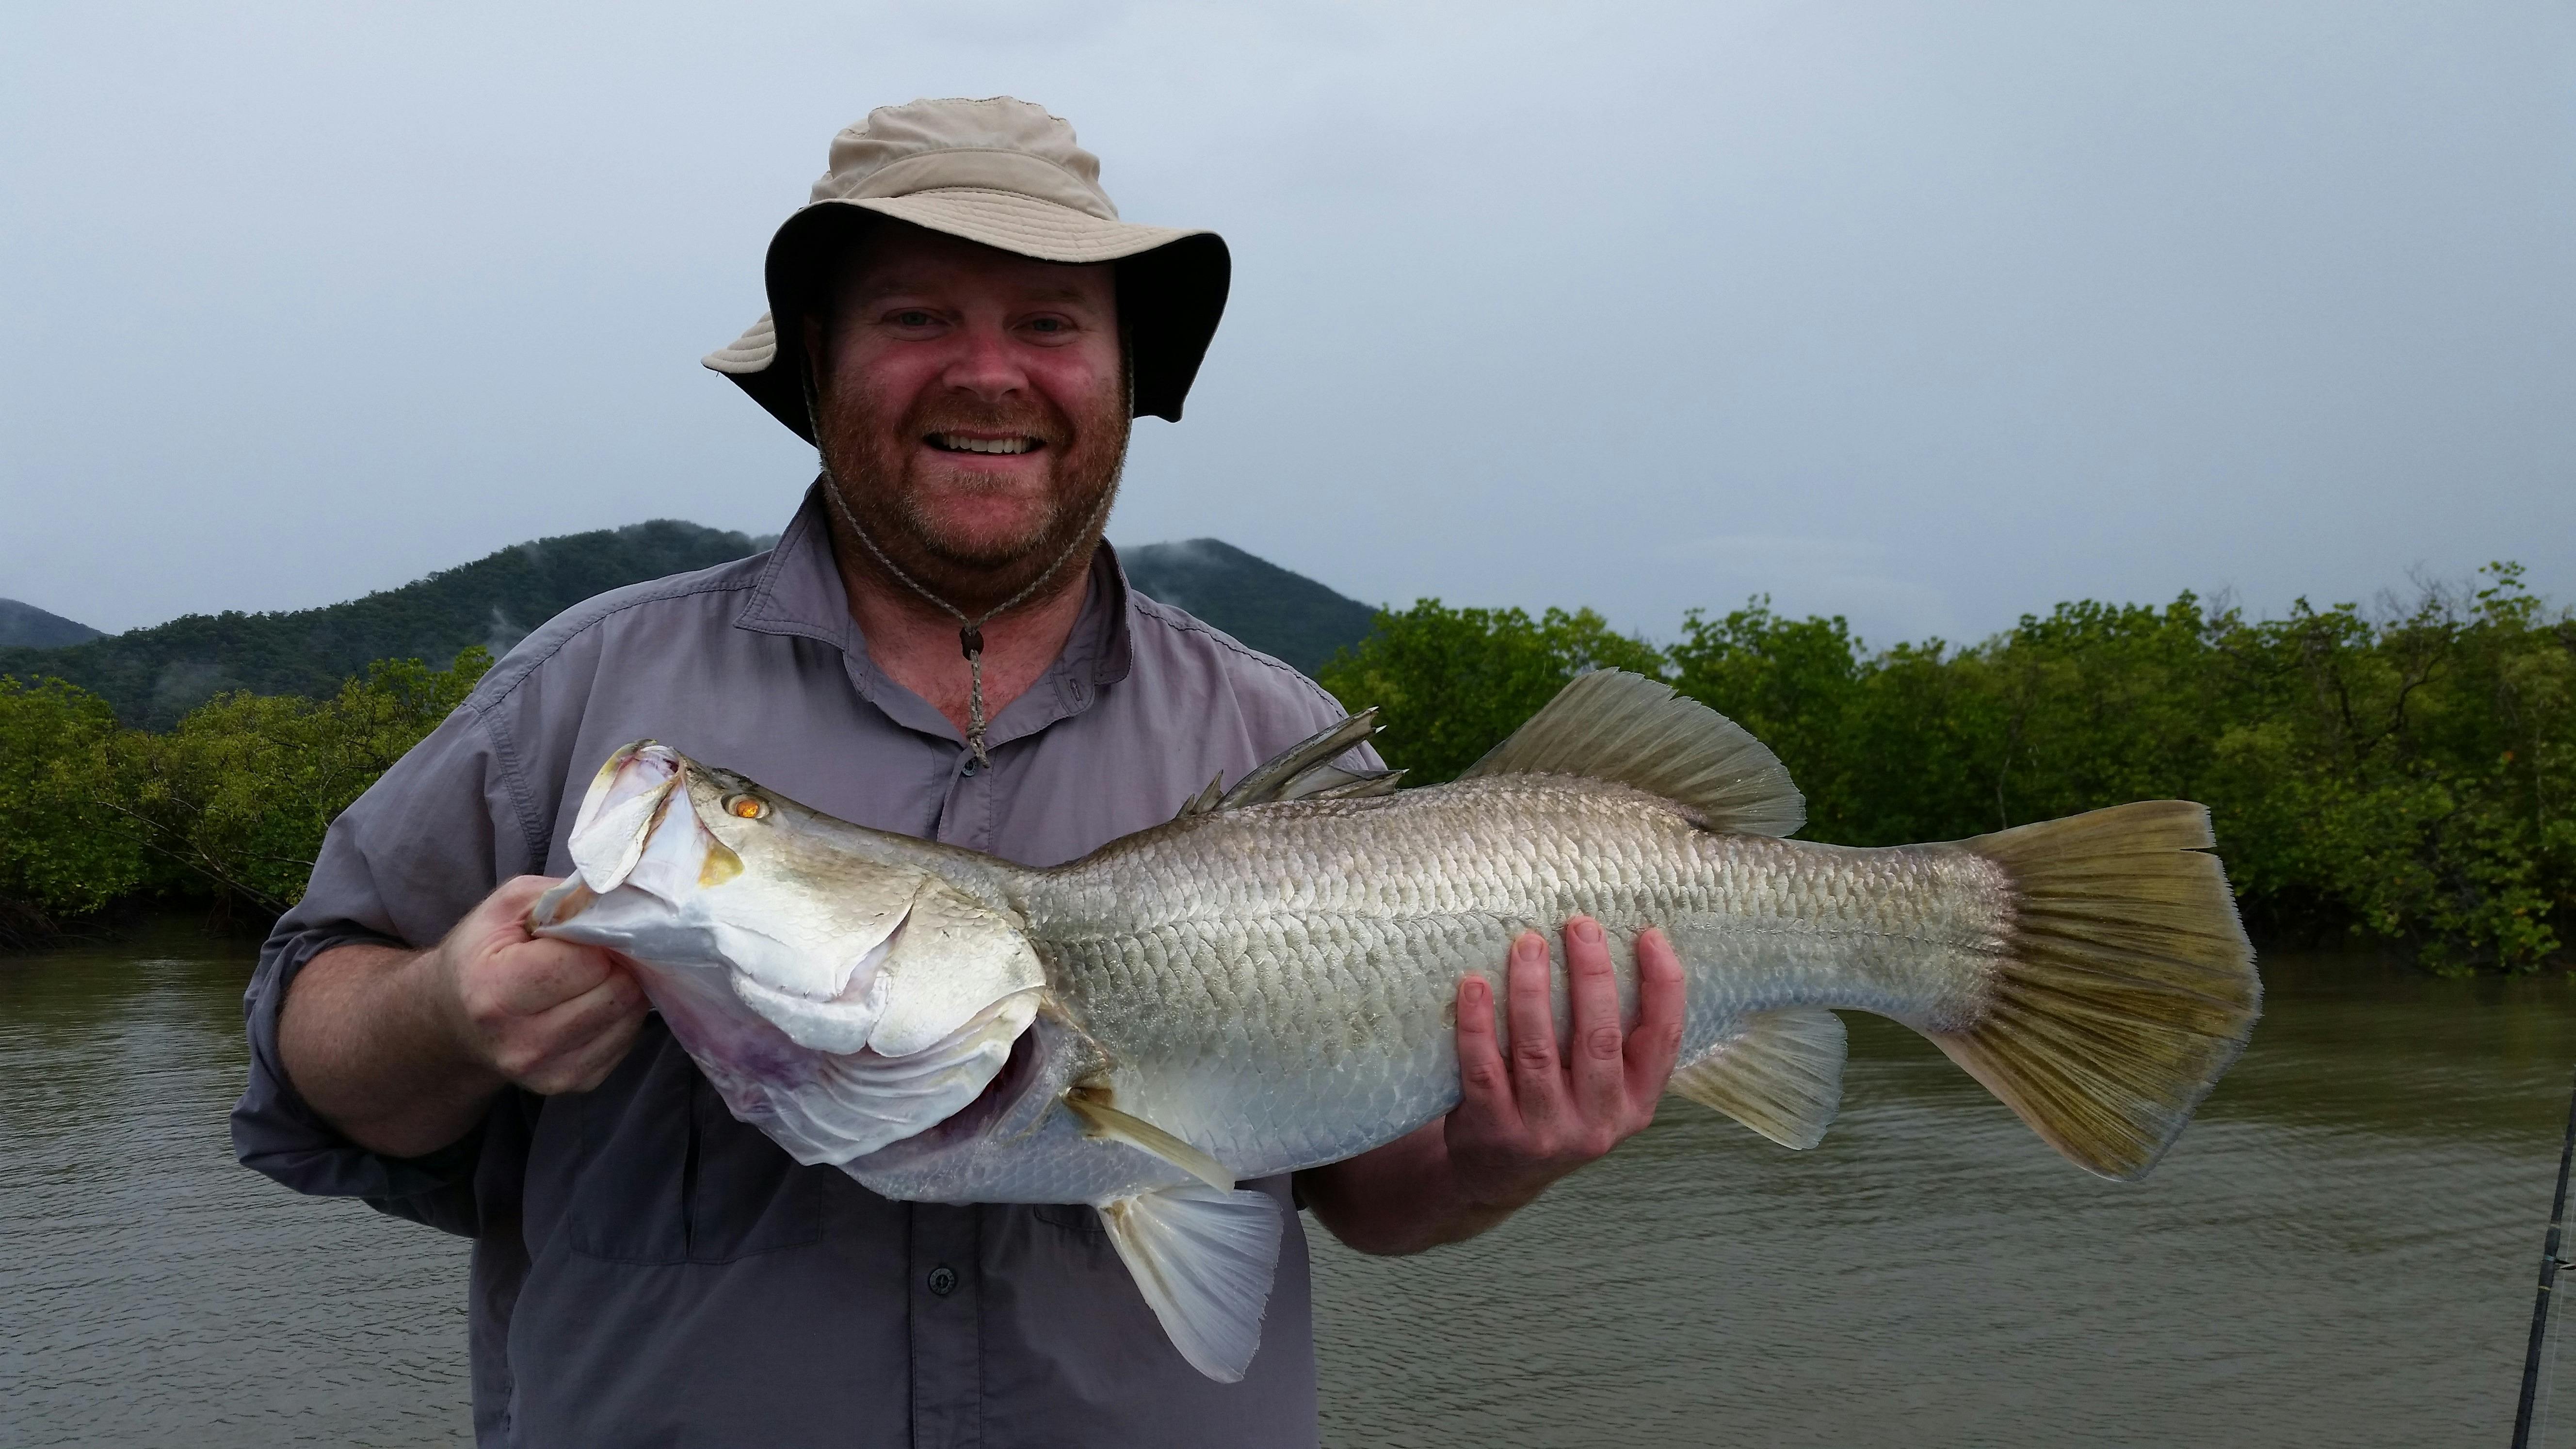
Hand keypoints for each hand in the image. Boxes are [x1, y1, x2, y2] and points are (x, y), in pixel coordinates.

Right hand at [428, 875, 647, 1094]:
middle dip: (614, 962)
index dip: (596, 936)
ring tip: (591, 976)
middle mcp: (520, 1042)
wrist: (455, 1020)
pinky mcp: (574, 1084)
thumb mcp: (509, 906)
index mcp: (494, 992)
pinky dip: (619, 1015)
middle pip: (615, 991)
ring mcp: (548, 1071)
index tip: (582, 931)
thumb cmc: (482, 954)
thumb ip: (564, 897)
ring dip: (622, 987)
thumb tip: (624, 902)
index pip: (587, 961)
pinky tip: (590, 1002)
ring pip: (628, 1015)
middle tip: (593, 952)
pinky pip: (627, 1040)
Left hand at [1444, 916, 1684, 1212]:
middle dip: (1591, 975)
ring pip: (1539, 1050)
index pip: (1664, 1039)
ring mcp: (1546, 1131)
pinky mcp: (1495, 1132)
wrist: (1496, 1175)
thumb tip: (1609, 947)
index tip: (1649, 935)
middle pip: (1599, 1038)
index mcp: (1637, 1102)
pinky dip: (1477, 1025)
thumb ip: (1611, 1038)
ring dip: (1531, 991)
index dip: (1663, 985)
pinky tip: (1473, 985)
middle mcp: (1599, 1122)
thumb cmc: (1555, 1107)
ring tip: (1526, 943)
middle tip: (1579, 924)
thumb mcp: (1599, 1088)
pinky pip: (1484, 1069)